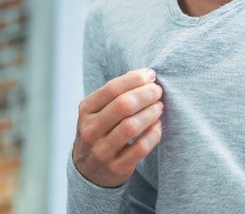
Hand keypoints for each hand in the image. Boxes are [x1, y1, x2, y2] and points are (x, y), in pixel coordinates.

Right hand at [72, 68, 163, 187]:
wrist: (89, 170)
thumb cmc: (101, 130)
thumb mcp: (99, 110)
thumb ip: (118, 93)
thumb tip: (146, 75)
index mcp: (86, 110)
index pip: (112, 88)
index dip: (136, 79)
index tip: (151, 75)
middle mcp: (90, 130)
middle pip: (123, 105)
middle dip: (146, 94)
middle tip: (158, 91)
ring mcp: (102, 151)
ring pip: (132, 126)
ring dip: (151, 113)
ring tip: (159, 107)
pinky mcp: (116, 167)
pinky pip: (140, 148)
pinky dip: (153, 134)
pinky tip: (157, 125)